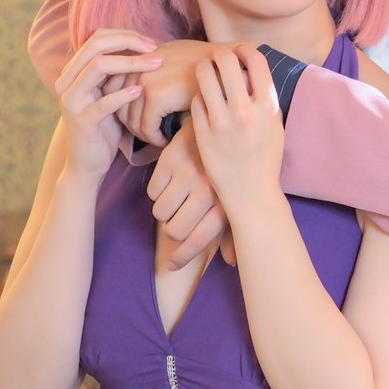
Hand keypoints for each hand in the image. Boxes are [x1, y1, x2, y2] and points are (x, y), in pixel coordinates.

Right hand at [56, 29, 160, 179]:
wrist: (88, 163)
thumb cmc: (105, 125)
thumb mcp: (110, 94)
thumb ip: (118, 73)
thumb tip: (148, 47)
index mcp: (73, 71)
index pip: (96, 38)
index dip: (125, 35)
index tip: (151, 42)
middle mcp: (67, 81)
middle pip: (95, 46)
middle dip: (128, 42)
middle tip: (154, 48)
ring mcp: (71, 101)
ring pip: (98, 67)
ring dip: (130, 63)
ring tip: (155, 64)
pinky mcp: (81, 121)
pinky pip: (102, 103)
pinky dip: (123, 95)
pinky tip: (141, 91)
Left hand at [112, 39, 236, 146]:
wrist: (228, 63)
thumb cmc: (206, 64)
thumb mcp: (174, 58)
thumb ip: (152, 68)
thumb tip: (140, 87)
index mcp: (137, 57)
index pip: (113, 89)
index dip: (124, 108)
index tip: (141, 120)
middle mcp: (136, 67)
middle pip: (118, 106)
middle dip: (131, 125)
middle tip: (149, 134)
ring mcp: (145, 81)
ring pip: (130, 120)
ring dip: (143, 134)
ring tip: (158, 138)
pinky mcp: (157, 96)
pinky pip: (146, 127)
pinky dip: (155, 138)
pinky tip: (166, 139)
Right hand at [146, 119, 237, 267]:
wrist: (221, 123)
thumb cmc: (229, 167)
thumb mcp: (236, 196)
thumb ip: (234, 229)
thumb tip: (231, 261)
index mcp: (226, 200)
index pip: (200, 239)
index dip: (183, 257)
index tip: (172, 266)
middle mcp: (207, 189)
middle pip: (174, 231)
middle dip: (173, 231)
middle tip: (178, 221)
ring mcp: (187, 174)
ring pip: (160, 213)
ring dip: (165, 212)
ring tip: (176, 200)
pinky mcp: (169, 160)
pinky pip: (152, 193)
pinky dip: (157, 192)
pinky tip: (170, 182)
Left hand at [189, 45, 283, 217]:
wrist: (251, 192)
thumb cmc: (265, 156)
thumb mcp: (275, 122)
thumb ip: (264, 95)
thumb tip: (250, 66)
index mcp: (268, 105)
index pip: (255, 59)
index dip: (245, 50)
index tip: (240, 53)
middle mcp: (244, 110)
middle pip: (226, 60)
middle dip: (220, 55)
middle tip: (218, 59)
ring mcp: (221, 121)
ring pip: (204, 76)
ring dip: (204, 69)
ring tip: (205, 73)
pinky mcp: (202, 132)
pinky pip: (195, 100)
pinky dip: (199, 97)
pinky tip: (204, 102)